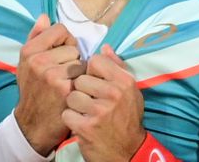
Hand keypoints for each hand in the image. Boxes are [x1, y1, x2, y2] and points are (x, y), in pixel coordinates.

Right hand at [15, 14, 85, 154]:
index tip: (60, 54)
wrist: (33, 124)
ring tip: (67, 82)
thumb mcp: (25, 63)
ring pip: (80, 59)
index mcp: (29, 51)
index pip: (60, 30)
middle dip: (72, 57)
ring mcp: (52, 74)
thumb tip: (44, 17)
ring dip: (78, 70)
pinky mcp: (65, 88)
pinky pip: (84, 74)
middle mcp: (38, 61)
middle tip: (62, 73)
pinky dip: (82, 82)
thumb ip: (35, 37)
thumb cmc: (32, 90)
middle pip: (72, 45)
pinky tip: (72, 90)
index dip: (64, 41)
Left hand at [61, 44, 146, 161]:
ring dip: (75, 105)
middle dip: (81, 90)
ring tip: (85, 112)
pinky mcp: (87, 127)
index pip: (95, 60)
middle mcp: (113, 93)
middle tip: (90, 101)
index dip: (90, 71)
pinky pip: (67, 113)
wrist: (128, 153)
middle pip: (80, 78)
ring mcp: (100, 111)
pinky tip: (81, 123)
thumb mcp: (131, 91)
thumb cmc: (127, 119)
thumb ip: (117, 67)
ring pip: (71, 95)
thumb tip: (104, 47)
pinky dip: (71, 120)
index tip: (94, 82)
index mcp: (124, 81)